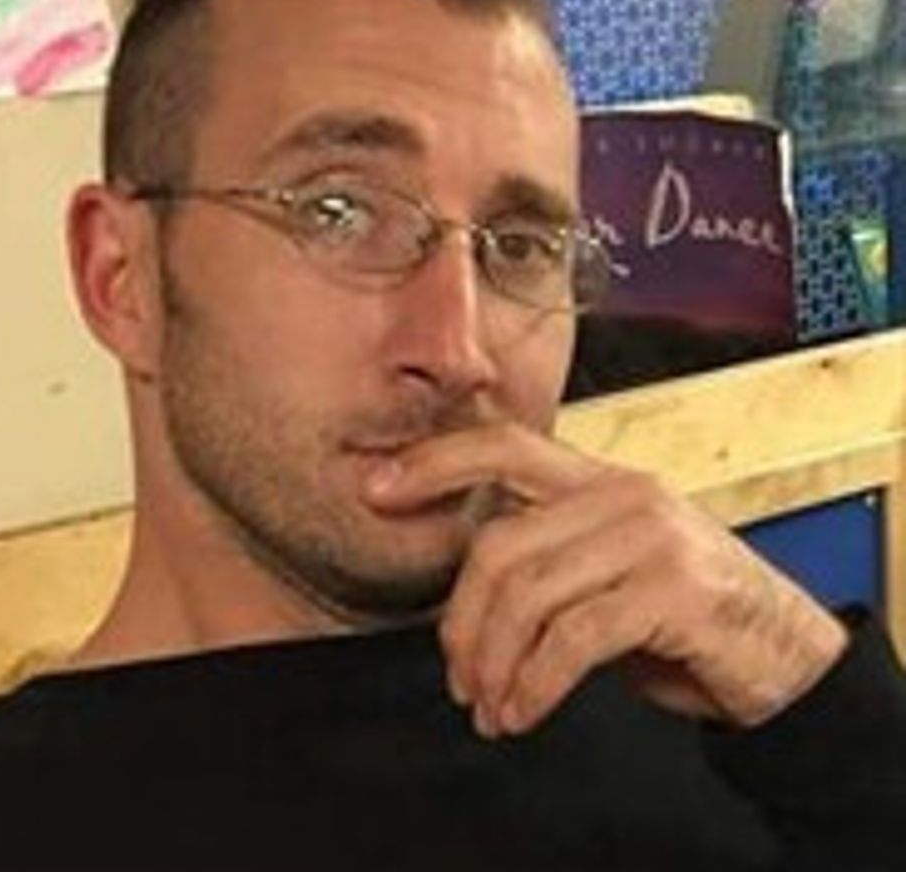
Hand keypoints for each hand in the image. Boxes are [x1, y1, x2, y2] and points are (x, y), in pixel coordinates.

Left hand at [363, 423, 847, 736]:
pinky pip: (573, 639)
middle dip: (461, 621)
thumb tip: (463, 596)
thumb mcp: (607, 570)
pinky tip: (522, 713)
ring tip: (488, 707)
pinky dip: (535, 685)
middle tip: (456, 676)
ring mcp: (653, 537)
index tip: (375, 487)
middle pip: (500, 545)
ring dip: (495, 664)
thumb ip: (548, 559)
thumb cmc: (678, 613)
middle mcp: (625, 494)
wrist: (782, 653)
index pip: (505, 446)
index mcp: (601, 479)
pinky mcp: (676, 591)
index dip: (434, 461)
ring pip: (529, 596)